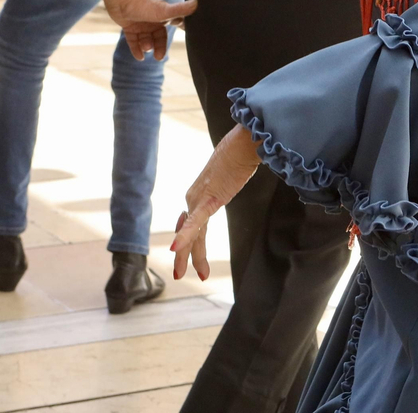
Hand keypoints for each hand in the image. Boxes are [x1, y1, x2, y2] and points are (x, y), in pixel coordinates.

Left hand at [101, 0, 196, 60]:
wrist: (120, 0)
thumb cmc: (144, 5)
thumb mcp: (164, 11)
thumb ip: (180, 10)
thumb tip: (197, 2)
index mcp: (164, 16)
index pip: (177, 23)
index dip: (183, 29)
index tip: (191, 36)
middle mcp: (153, 21)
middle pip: (159, 37)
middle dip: (159, 47)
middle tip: (158, 57)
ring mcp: (141, 24)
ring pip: (146, 40)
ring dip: (146, 46)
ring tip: (145, 48)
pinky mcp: (129, 27)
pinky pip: (134, 41)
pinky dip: (136, 49)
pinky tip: (139, 57)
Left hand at [172, 124, 260, 280]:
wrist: (243, 143)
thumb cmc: (241, 153)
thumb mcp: (232, 172)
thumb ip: (228, 178)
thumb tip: (238, 172)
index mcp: (200, 193)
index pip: (192, 222)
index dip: (188, 239)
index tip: (183, 252)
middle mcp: (194, 197)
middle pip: (189, 233)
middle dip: (184, 256)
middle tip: (179, 274)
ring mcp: (199, 199)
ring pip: (192, 234)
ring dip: (187, 256)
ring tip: (181, 274)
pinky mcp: (208, 199)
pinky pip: (196, 223)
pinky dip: (185, 236)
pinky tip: (175, 249)